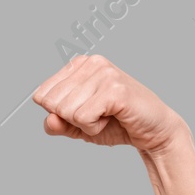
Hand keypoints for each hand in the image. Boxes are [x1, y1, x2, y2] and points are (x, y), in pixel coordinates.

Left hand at [31, 55, 185, 152]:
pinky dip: (94, 128)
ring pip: (66, 112)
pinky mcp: (115, 89)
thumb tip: (49, 120)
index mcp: (79, 65)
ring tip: (107, 116)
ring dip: (85, 125)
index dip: (59, 114)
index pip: (41, 95)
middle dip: (72, 120)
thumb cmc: (116, 124)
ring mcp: (104, 73)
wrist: (152, 131)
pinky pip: (82, 118)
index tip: (85, 111)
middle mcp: (91, 63)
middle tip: (98, 115)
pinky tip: (112, 118)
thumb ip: (58, 125)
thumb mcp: (78, 126)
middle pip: (52, 104)